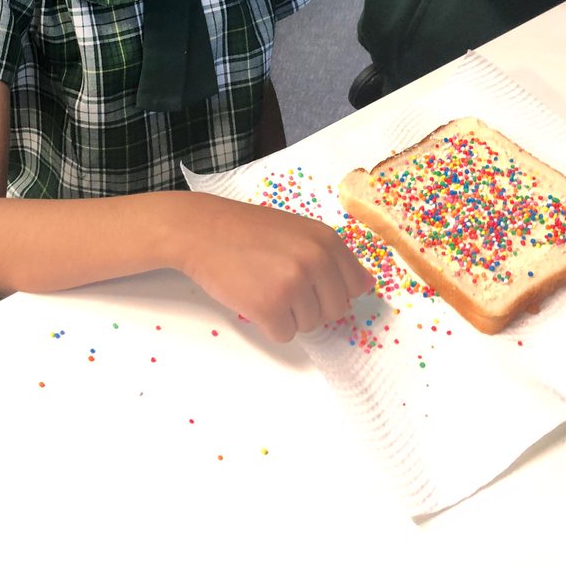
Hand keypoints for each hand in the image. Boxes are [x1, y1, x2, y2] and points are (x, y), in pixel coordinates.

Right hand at [177, 195, 371, 342]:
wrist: (202, 230)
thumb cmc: (247, 231)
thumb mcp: (297, 230)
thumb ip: (328, 256)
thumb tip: (364, 286)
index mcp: (327, 240)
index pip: (357, 285)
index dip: (335, 290)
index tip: (315, 286)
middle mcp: (316, 261)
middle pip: (336, 311)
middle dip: (312, 306)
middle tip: (282, 285)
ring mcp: (294, 284)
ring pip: (310, 325)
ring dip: (288, 315)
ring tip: (263, 285)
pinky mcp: (270, 307)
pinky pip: (284, 334)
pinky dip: (269, 324)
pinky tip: (252, 298)